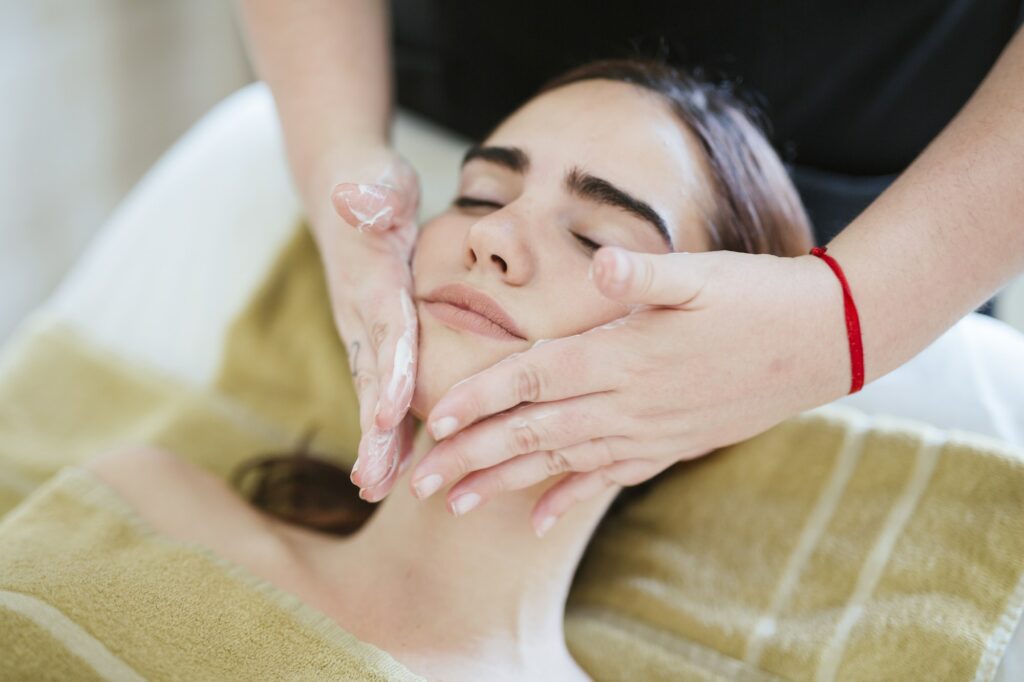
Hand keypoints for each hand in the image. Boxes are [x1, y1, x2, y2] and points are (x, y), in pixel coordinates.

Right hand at [307, 146, 420, 500]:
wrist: (343, 188)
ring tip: (377, 490)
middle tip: (373, 483)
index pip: (384, 329)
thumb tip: (356, 197)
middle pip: (370, 377)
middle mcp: (360, 314)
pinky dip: (388, 426)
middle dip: (373, 430)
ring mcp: (362, 329)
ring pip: (371, 391)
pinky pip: (382, 386)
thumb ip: (368, 195)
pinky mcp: (374, 337)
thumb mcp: (375, 180)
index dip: (388, 370)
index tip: (391, 411)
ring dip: (375, 441)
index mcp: (372, 280)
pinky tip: (398, 465)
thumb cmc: (370, 185)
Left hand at [408, 246, 848, 534]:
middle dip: (472, 456)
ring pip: (561, 463)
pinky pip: (609, 478)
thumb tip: (601, 258)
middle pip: (533, 432)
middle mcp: (628, 402)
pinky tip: (540, 520)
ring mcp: (649, 430)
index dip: (481, 397)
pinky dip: (571, 497)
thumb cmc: (758, 297)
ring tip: (456, 505)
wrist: (823, 343)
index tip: (434, 420)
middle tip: (419, 481)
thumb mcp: (702, 273)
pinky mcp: (670, 443)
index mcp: (623, 355)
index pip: (534, 378)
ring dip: (505, 485)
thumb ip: (645, 272)